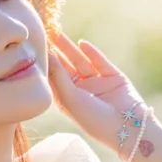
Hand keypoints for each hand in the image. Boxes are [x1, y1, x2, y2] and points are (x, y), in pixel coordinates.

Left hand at [46, 29, 153, 159]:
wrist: (125, 127)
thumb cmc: (93, 118)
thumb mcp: (71, 98)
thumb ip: (59, 77)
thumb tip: (49, 56)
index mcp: (69, 100)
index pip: (55, 78)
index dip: (46, 64)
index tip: (35, 49)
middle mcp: (82, 91)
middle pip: (67, 67)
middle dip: (57, 52)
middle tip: (45, 35)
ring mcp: (98, 83)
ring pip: (82, 62)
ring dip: (70, 49)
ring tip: (58, 34)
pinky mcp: (113, 77)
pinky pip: (101, 62)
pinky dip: (92, 52)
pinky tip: (82, 42)